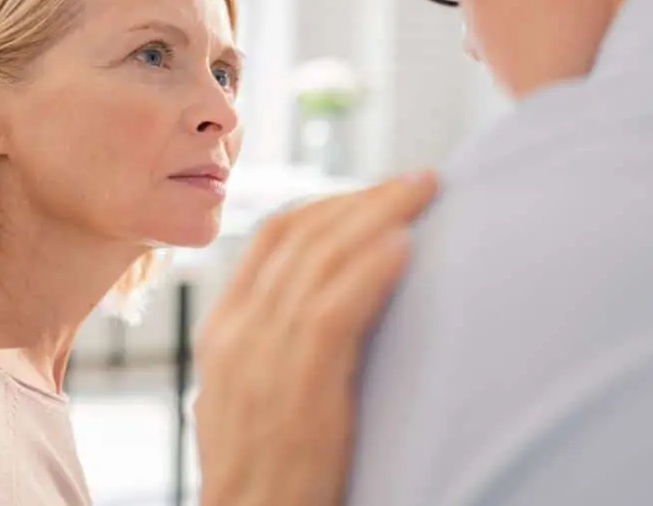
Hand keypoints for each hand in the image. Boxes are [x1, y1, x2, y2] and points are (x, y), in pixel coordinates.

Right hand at [193, 171, 437, 505]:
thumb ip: (273, 345)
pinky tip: (406, 245)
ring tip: (426, 191)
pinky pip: (333, 313)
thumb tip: (325, 304)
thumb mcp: (247, 398)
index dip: (330, 203)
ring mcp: (263, 360)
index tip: (379, 193)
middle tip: (419, 179)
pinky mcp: (298, 392)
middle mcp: (240, 334)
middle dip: (364, 198)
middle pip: (303, 236)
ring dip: (378, 216)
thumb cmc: (264, 472)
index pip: (275, 237)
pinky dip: (370, 272)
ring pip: (321, 261)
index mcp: (226, 329)